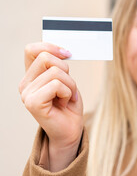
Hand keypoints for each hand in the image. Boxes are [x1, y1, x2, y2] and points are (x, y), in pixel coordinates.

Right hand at [18, 42, 83, 170]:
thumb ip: (58, 66)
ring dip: (70, 85)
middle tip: (68, 87)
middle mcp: (25, 84)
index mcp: (31, 76)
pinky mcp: (33, 103)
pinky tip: (64, 103)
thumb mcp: (66, 80)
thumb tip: (63, 50)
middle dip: (66, 70)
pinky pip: (56, 85)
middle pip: (47, 57)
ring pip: (55, 72)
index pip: (32, 50)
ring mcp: (27, 94)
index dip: (50, 46)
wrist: (71, 129)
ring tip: (67, 97)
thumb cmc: (69, 104)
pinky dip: (67, 92)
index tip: (67, 54)